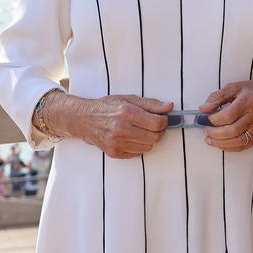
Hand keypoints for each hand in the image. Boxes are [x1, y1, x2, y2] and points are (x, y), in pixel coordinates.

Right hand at [53, 94, 171, 158]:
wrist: (84, 120)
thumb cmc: (107, 107)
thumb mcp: (128, 99)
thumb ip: (151, 104)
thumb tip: (169, 106)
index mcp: (127, 113)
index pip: (157, 123)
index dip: (164, 121)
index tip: (162, 118)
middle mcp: (121, 129)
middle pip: (154, 137)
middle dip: (159, 131)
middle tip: (154, 125)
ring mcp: (117, 143)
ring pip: (148, 147)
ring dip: (149, 139)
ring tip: (141, 130)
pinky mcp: (114, 153)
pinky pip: (137, 153)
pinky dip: (139, 146)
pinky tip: (132, 137)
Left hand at [200, 74, 252, 151]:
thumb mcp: (235, 86)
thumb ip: (217, 97)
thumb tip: (203, 108)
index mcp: (248, 100)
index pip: (228, 115)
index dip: (213, 120)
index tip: (205, 119)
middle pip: (232, 130)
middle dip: (214, 133)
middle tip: (205, 131)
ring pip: (237, 141)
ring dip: (220, 143)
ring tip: (210, 139)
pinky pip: (243, 146)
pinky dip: (230, 147)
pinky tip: (221, 143)